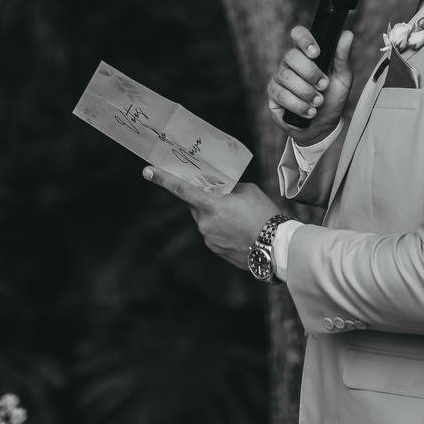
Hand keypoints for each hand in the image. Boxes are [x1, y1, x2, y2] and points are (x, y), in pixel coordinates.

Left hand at [142, 169, 279, 270]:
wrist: (277, 248)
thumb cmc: (264, 215)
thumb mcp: (247, 191)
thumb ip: (229, 189)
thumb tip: (223, 193)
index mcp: (210, 206)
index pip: (181, 189)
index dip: (163, 179)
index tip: (147, 172)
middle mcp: (205, 224)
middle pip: (196, 206)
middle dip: (206, 200)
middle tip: (226, 199)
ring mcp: (210, 240)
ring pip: (206, 221)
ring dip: (217, 216)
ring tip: (241, 219)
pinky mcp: (217, 251)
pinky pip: (214, 234)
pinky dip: (223, 230)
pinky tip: (241, 231)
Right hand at [266, 25, 353, 140]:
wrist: (324, 126)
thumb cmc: (332, 98)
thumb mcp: (342, 79)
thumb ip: (342, 57)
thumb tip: (347, 34)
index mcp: (306, 53)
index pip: (298, 34)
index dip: (304, 40)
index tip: (316, 53)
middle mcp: (290, 63)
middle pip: (291, 56)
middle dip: (310, 73)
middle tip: (324, 85)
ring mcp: (279, 78)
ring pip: (285, 76)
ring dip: (306, 91)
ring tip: (318, 102)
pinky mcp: (273, 95)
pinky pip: (280, 95)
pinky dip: (298, 105)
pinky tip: (309, 111)